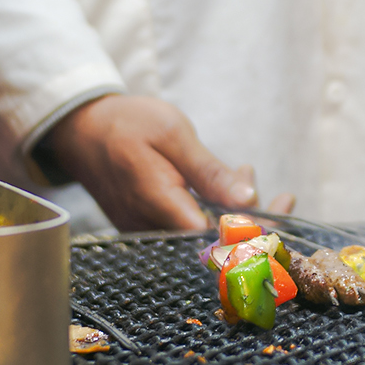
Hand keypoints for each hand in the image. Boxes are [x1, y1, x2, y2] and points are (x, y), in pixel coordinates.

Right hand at [41, 94, 256, 230]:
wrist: (81, 129)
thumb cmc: (127, 123)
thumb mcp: (173, 133)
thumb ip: (209, 171)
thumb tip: (247, 201)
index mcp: (161, 205)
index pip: (220, 237)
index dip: (258, 230)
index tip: (284, 207)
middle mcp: (153, 228)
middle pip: (217, 241)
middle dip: (254, 216)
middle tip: (277, 190)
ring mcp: (148, 232)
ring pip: (204, 234)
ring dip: (234, 209)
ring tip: (246, 170)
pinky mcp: (147, 229)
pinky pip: (188, 228)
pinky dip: (212, 208)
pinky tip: (224, 184)